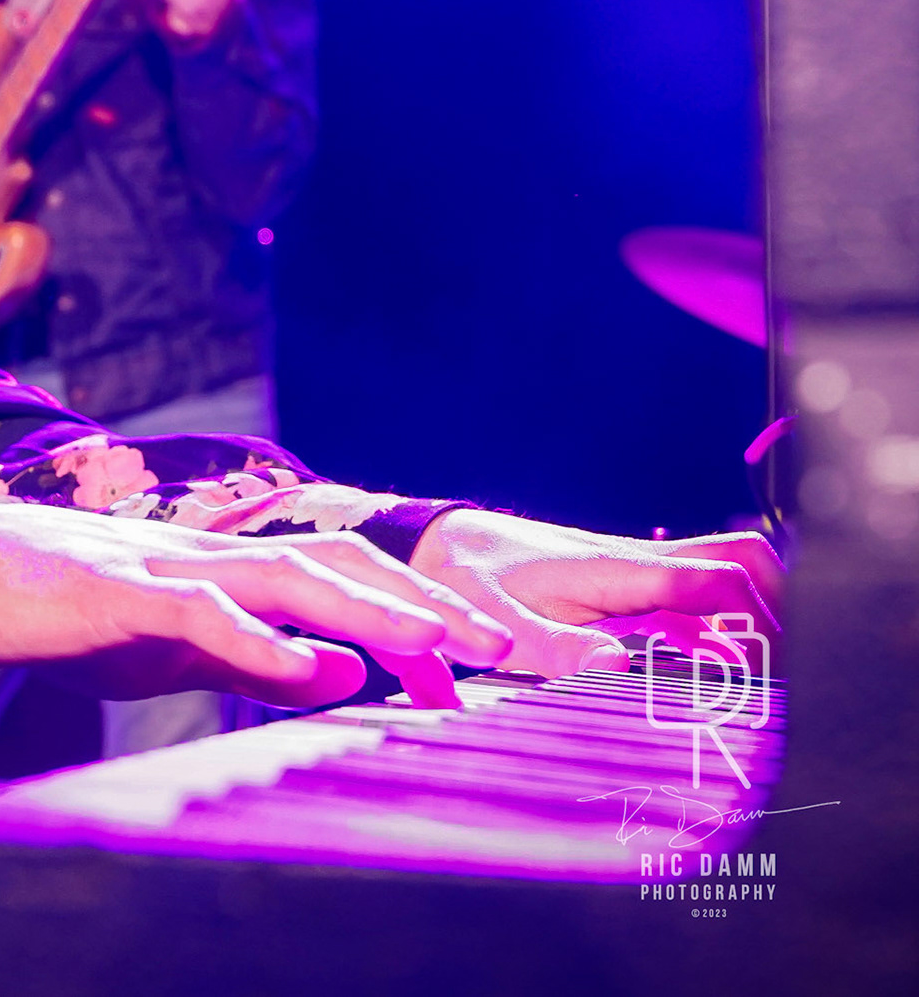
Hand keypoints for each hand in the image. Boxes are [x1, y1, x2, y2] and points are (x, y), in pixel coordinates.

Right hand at [0, 501, 513, 711]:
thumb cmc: (73, 613)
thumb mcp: (180, 651)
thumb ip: (258, 663)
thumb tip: (345, 676)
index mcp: (234, 573)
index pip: (345, 582)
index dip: (419, 612)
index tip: (492, 663)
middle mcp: (218, 557)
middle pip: (341, 566)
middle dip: (427, 604)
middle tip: (508, 645)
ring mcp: (172, 566)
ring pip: (289, 575)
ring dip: (370, 609)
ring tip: (440, 641)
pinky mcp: (122, 589)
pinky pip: (200, 610)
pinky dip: (258, 637)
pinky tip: (306, 661)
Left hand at [409, 510, 785, 677]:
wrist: (439, 544)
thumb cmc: (469, 579)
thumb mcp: (502, 622)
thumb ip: (557, 648)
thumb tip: (619, 666)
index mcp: (618, 568)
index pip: (718, 576)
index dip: (758, 615)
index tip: (775, 667)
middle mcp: (637, 564)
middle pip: (739, 561)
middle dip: (779, 604)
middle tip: (788, 668)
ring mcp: (635, 575)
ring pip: (720, 581)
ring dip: (749, 621)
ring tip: (764, 684)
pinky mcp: (625, 590)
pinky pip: (691, 605)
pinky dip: (717, 634)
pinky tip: (718, 676)